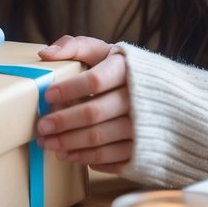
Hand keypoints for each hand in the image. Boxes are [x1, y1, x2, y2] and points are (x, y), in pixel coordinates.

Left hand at [36, 35, 132, 173]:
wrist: (165, 96)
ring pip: (100, 138)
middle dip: (63, 121)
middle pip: (94, 113)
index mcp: (126, 69)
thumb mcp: (103, 52)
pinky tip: (70, 155)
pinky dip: (88, 158)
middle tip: (41, 127)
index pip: (94, 80)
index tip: (48, 95)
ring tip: (49, 143)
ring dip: (70, 143)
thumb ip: (75, 47)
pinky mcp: (144, 148)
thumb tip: (45, 54)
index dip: (69, 89)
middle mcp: (137, 98)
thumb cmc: (123, 71)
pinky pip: (113, 158)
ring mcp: (143, 126)